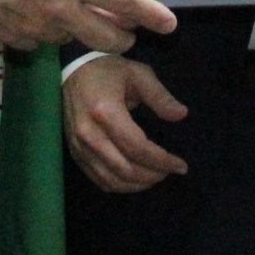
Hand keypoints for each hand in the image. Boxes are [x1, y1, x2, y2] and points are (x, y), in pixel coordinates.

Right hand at [0, 0, 178, 51]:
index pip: (123, 2)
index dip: (150, 15)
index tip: (169, 25)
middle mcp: (58, 7)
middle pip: (105, 36)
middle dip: (123, 37)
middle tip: (126, 32)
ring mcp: (33, 26)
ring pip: (70, 39)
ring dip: (80, 29)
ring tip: (71, 11)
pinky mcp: (10, 36)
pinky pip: (39, 41)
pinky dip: (46, 31)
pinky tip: (37, 15)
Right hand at [63, 56, 189, 193]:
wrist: (73, 68)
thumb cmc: (108, 70)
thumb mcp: (139, 75)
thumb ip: (160, 96)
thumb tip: (182, 115)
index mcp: (106, 112)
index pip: (138, 148)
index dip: (162, 161)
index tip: (181, 166)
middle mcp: (90, 134)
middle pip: (126, 169)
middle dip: (153, 175)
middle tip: (170, 171)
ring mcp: (79, 145)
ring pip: (111, 180)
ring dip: (137, 185)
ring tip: (156, 176)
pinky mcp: (74, 151)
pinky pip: (97, 179)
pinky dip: (119, 185)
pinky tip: (134, 180)